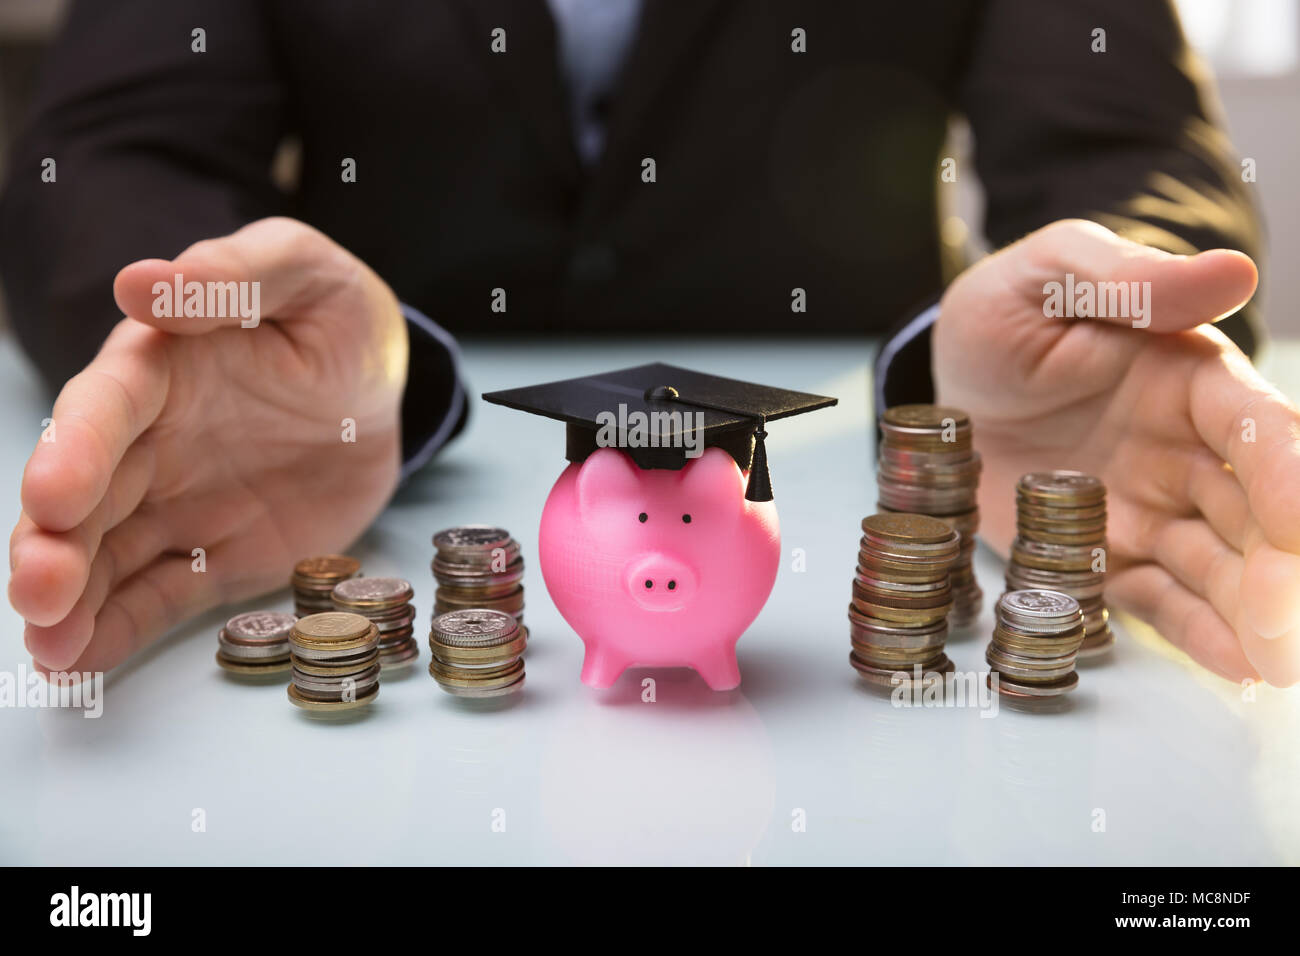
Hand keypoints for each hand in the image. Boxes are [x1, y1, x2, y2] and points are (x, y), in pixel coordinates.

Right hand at [9, 217, 407, 672]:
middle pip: (88, 496)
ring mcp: (177, 507)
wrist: (377, 389)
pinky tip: (79, 666)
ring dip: (72, 602)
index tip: (53, 493)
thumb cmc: (331, 316)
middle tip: (37, 591)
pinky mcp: (213, 557)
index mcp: (161, 369)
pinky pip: (159, 598)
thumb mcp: (302, 273)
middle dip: (54, 544)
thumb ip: (234, 276)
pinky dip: (119, 632)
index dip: (75, 450)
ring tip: (48, 650)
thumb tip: (145, 283)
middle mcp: (151, 444)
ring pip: (107, 557)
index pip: (106, 410)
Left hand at [935, 219, 1298, 685]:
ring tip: (1278, 662)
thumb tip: (1230, 272)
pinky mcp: (1110, 553)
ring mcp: (1152, 507)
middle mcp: (1186, 449)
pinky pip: (1161, 596)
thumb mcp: (1049, 275)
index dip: (1288, 474)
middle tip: (1286, 624)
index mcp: (1187, 375)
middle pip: (1254, 510)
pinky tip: (1239, 667)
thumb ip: (1127, 279)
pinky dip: (1198, 630)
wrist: (950, 383)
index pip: (1256, 428)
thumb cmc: (1004, 316)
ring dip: (1253, 611)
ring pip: (1219, 564)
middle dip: (1279, 566)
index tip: (1299, 523)